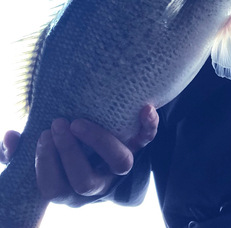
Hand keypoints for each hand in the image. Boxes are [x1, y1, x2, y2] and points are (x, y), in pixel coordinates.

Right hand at [0, 105, 158, 205]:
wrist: (93, 139)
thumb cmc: (61, 149)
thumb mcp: (39, 153)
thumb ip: (19, 151)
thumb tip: (10, 138)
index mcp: (70, 186)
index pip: (56, 189)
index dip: (47, 166)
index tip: (41, 137)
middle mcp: (98, 181)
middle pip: (86, 181)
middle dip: (69, 153)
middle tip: (58, 123)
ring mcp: (118, 164)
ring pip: (120, 164)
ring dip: (101, 141)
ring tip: (79, 121)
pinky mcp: (137, 145)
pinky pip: (147, 138)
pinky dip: (149, 125)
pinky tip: (146, 109)